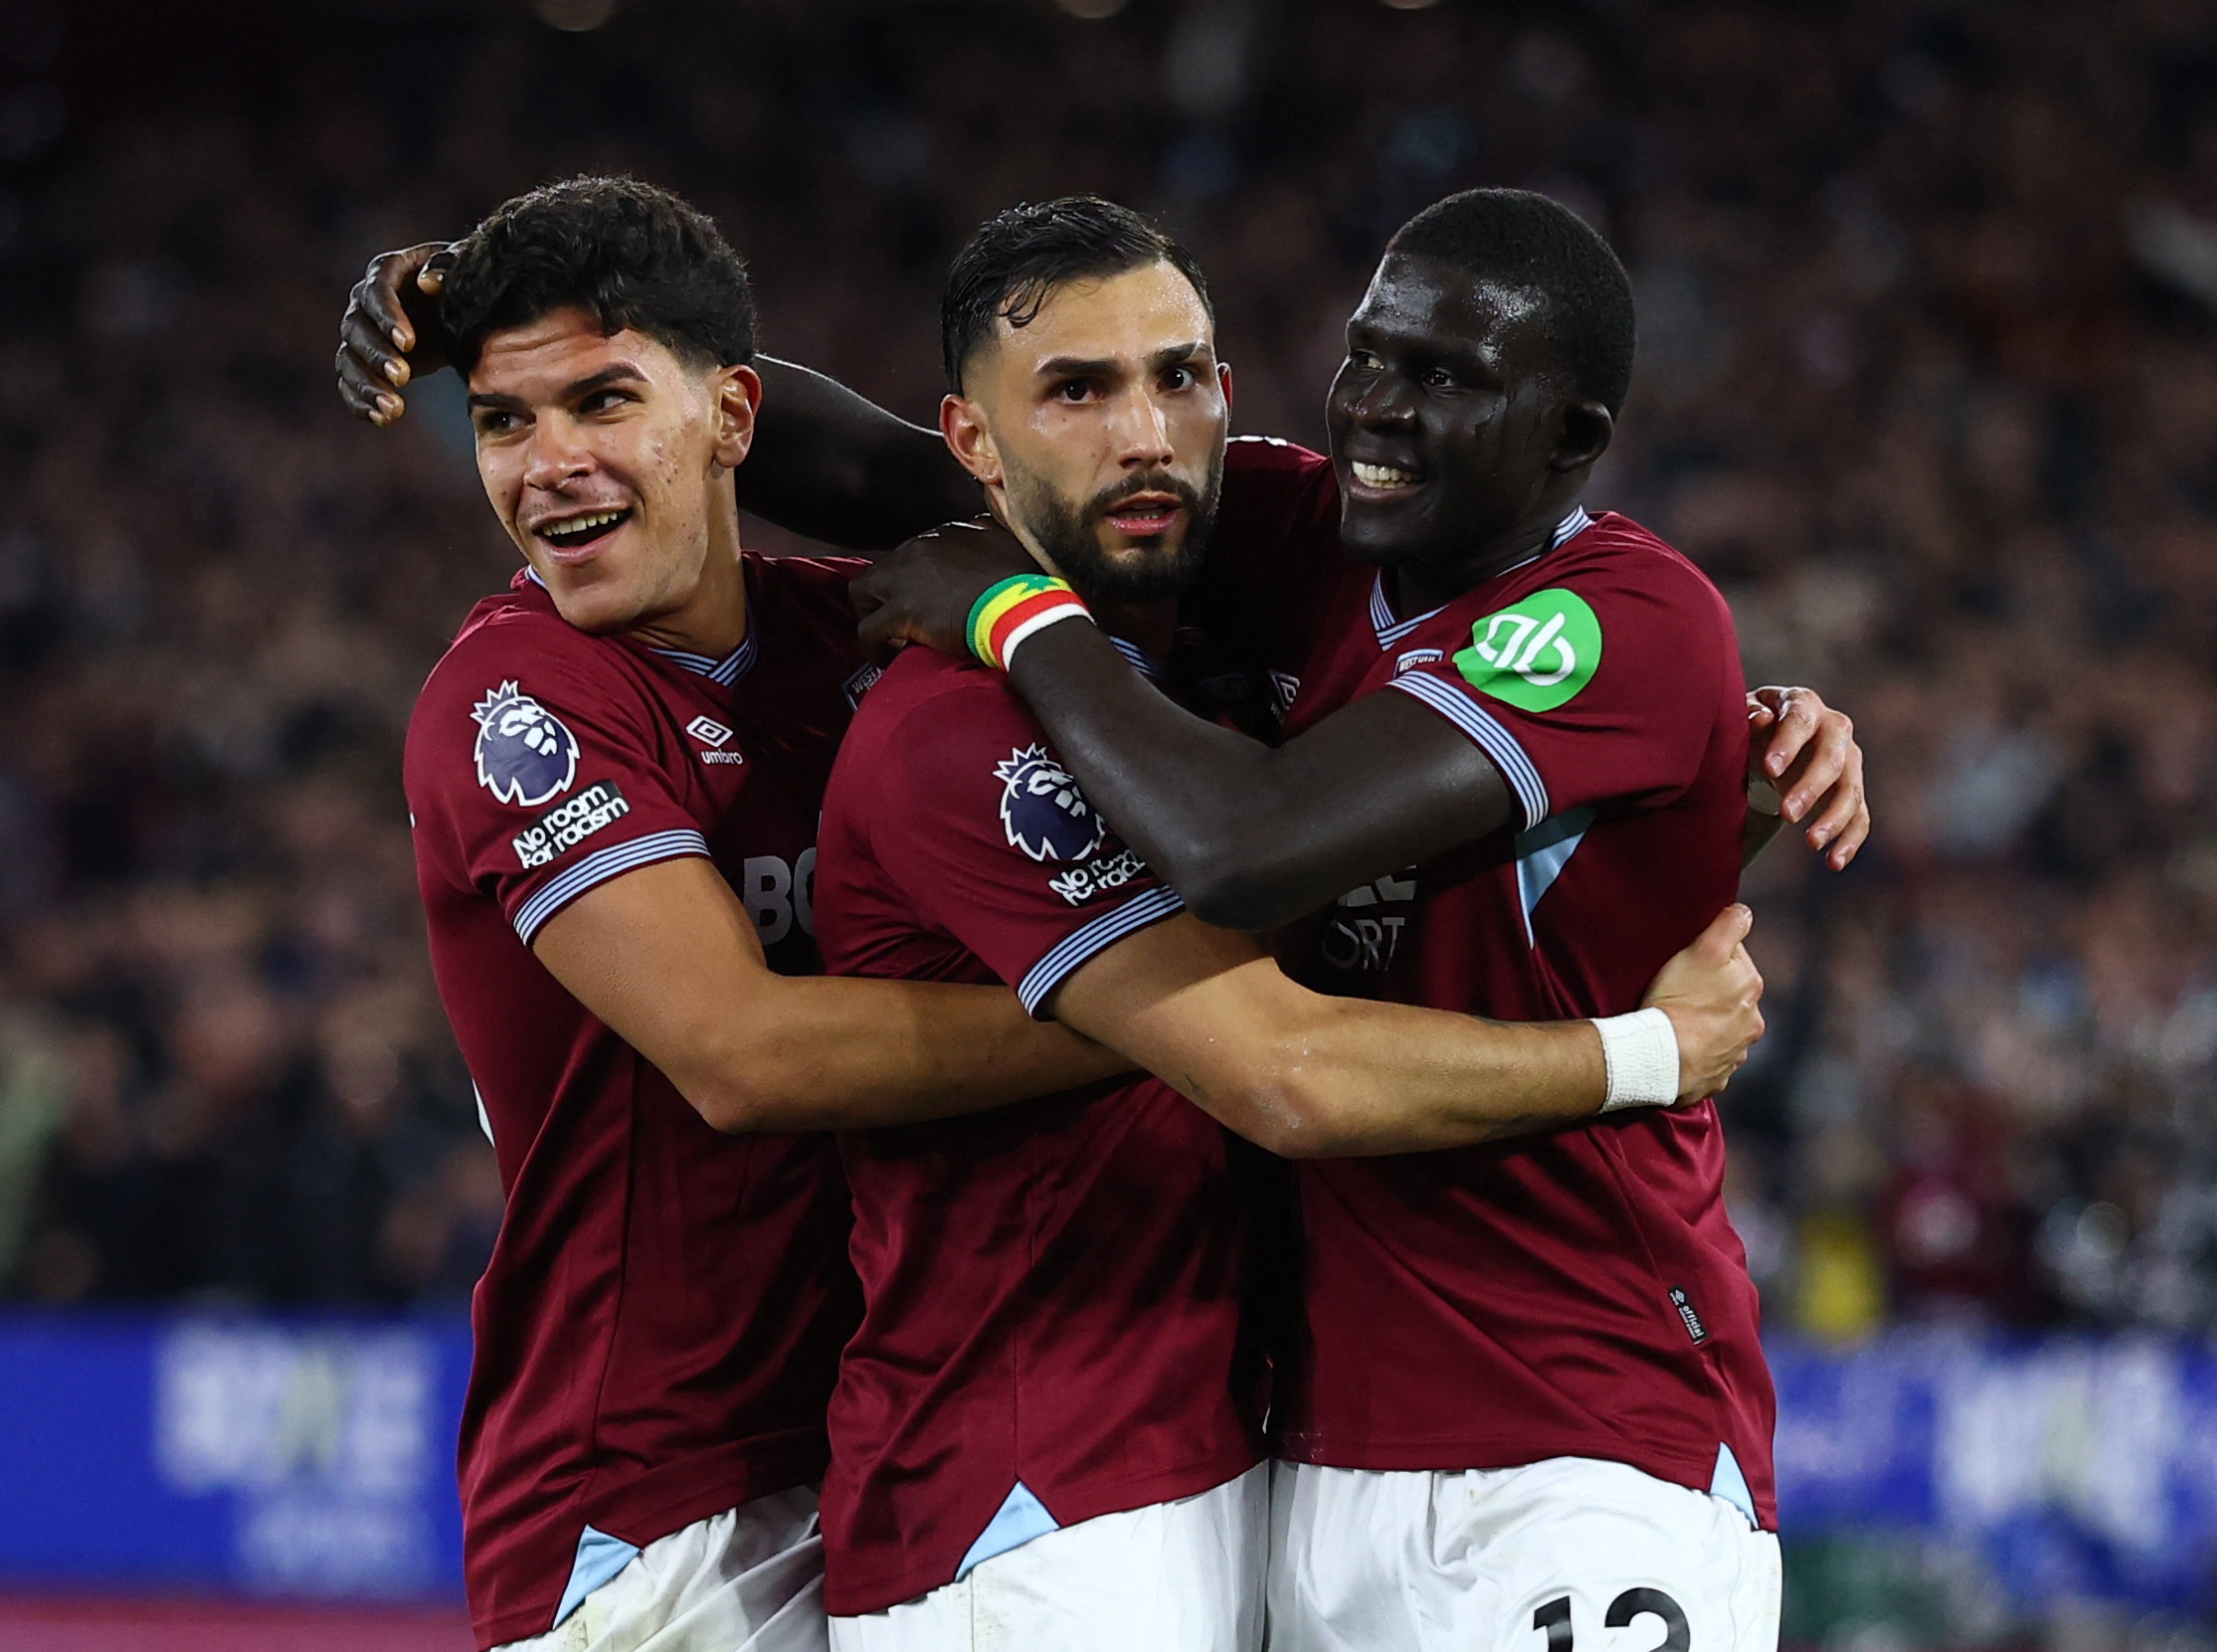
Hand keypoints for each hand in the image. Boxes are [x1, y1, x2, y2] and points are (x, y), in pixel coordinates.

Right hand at [334, 241, 459, 425]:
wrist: (458, 309)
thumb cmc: (462, 282)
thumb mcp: (464, 269)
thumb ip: (449, 268)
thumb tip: (429, 282)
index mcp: (386, 273)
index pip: (376, 293)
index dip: (388, 317)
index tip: (409, 342)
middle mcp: (364, 303)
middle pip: (357, 329)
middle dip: (377, 355)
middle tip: (403, 377)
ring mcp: (361, 335)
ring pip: (349, 360)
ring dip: (367, 386)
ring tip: (394, 409)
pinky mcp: (365, 363)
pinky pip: (351, 383)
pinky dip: (361, 403)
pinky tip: (382, 420)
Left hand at [851, 517, 1038, 658]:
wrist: (1023, 606)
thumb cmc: (1027, 582)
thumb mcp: (1010, 543)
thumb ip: (992, 535)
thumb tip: (990, 537)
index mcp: (946, 535)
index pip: (915, 553)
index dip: (916, 580)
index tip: (927, 599)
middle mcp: (919, 549)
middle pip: (882, 568)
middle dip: (885, 594)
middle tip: (900, 618)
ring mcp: (906, 579)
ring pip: (862, 593)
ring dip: (872, 614)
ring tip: (889, 637)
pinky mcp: (902, 611)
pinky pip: (868, 630)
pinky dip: (873, 647)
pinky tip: (886, 658)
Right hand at [1642, 904, 1764, 1100]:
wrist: (1660, 1057)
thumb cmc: (1677, 999)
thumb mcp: (1704, 950)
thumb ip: (1730, 925)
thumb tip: (1745, 913)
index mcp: (1751, 986)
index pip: (1734, 958)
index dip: (1710, 956)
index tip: (1687, 962)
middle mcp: (1752, 1021)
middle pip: (1730, 995)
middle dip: (1711, 992)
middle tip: (1678, 990)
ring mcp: (1736, 1052)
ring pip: (1722, 1029)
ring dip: (1705, 1024)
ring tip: (1676, 1021)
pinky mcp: (1717, 1076)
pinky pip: (1708, 1059)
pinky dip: (1697, 1052)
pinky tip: (1679, 1046)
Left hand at [1746, 685, 1868, 869]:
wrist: (1767, 735)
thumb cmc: (1750, 724)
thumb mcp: (1741, 715)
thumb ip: (1747, 716)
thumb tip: (1761, 719)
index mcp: (1803, 704)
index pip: (1800, 720)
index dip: (1787, 744)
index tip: (1770, 769)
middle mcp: (1834, 729)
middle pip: (1833, 757)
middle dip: (1811, 787)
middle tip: (1787, 815)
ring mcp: (1848, 759)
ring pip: (1851, 790)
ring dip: (1833, 818)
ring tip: (1811, 843)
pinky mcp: (1851, 790)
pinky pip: (1860, 817)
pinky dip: (1849, 840)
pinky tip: (1834, 863)